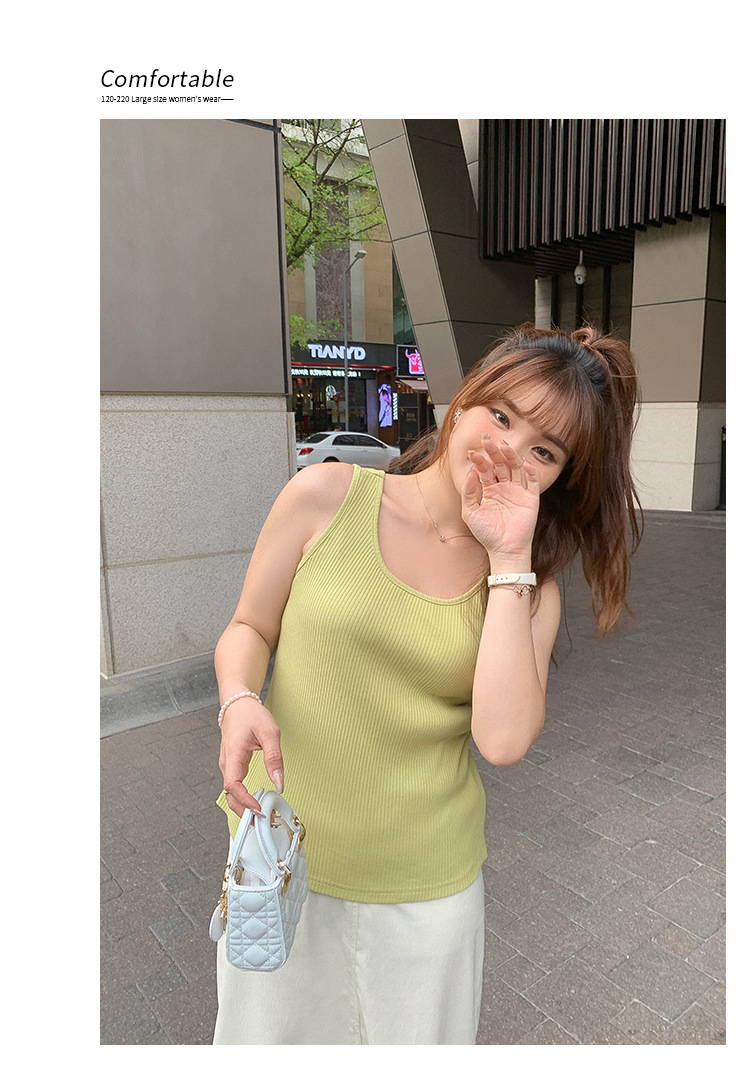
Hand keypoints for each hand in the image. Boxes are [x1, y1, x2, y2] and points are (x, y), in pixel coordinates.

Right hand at [219, 700, 283, 817]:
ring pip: (231, 793)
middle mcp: (226, 763)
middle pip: (229, 795)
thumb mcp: (269, 732)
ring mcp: (227, 766)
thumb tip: (279, 782)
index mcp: (232, 754)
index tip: (258, 809)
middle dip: (243, 811)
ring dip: (244, 807)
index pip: (232, 785)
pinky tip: (256, 804)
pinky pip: (235, 787)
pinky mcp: (232, 766)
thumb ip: (274, 758)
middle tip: (263, 821)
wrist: (237, 705)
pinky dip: (244, 798)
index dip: (244, 800)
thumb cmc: (250, 715)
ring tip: (262, 816)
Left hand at [462, 435, 539, 559]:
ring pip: (516, 468)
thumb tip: (471, 472)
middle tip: (487, 440)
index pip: (485, 469)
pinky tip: (524, 464)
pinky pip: (533, 481)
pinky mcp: (531, 498)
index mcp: (489, 489)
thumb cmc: (487, 534)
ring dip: (511, 456)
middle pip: (500, 464)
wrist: (504, 550)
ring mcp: (518, 491)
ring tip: (504, 447)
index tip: (472, 452)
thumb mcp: (470, 512)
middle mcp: (504, 487)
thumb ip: (469, 492)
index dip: (479, 460)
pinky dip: (530, 471)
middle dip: (494, 452)